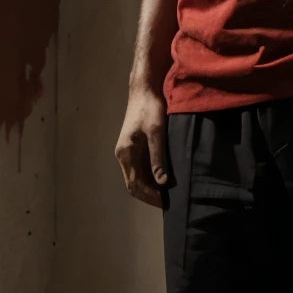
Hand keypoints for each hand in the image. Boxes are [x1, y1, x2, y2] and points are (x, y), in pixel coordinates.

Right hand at [115, 86, 169, 207]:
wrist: (144, 89)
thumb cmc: (150, 108)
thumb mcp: (156, 132)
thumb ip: (158, 157)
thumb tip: (161, 182)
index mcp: (125, 153)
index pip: (134, 184)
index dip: (148, 196)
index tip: (164, 203)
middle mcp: (123, 154)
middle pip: (134, 182)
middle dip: (149, 194)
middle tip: (169, 202)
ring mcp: (128, 150)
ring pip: (137, 176)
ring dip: (150, 186)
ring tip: (168, 193)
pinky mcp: (134, 146)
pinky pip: (140, 167)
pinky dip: (150, 176)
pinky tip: (163, 178)